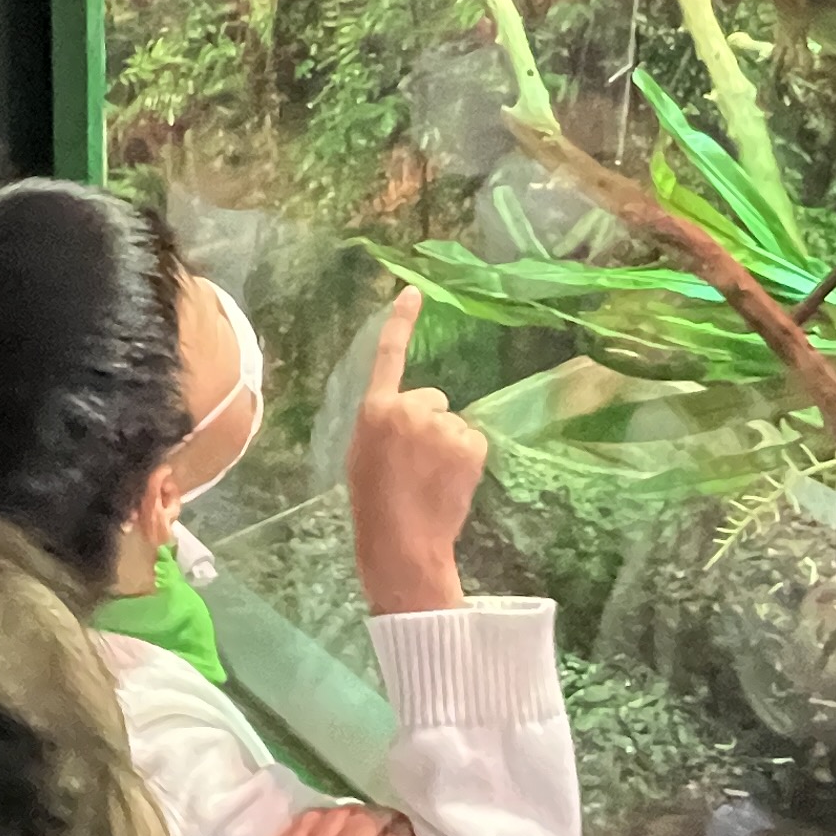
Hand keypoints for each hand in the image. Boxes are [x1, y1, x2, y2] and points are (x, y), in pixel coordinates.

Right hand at [345, 290, 481, 615]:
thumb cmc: (375, 505)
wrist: (401, 544)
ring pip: (453, 424)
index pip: (388, 356)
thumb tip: (406, 416)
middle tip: (414, 464)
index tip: (413, 291)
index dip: (400, 322)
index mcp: (374, 410)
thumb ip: (383, 425)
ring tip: (429, 480)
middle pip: (431, 399)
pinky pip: (472, 441)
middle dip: (429, 422)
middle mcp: (408, 408)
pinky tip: (449, 484)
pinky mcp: (470, 443)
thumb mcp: (363, 455)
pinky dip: (466, 460)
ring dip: (447, 446)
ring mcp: (442, 425)